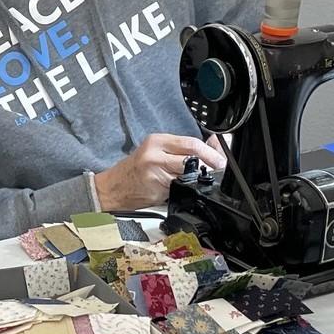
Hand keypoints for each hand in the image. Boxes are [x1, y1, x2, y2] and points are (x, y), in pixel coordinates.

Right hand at [93, 133, 225, 212]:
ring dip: (194, 181)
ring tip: (190, 182)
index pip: (191, 143)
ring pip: (188, 176)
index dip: (210, 153)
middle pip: (192, 159)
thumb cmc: (135, 170)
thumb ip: (182, 149)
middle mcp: (155, 154)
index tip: (220, 162)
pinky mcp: (156, 188)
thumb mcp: (156, 151)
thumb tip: (213, 144)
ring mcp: (155, 172)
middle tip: (214, 173)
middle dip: (207, 168)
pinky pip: (178, 190)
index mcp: (157, 141)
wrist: (112, 188)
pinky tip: (174, 191)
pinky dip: (182, 191)